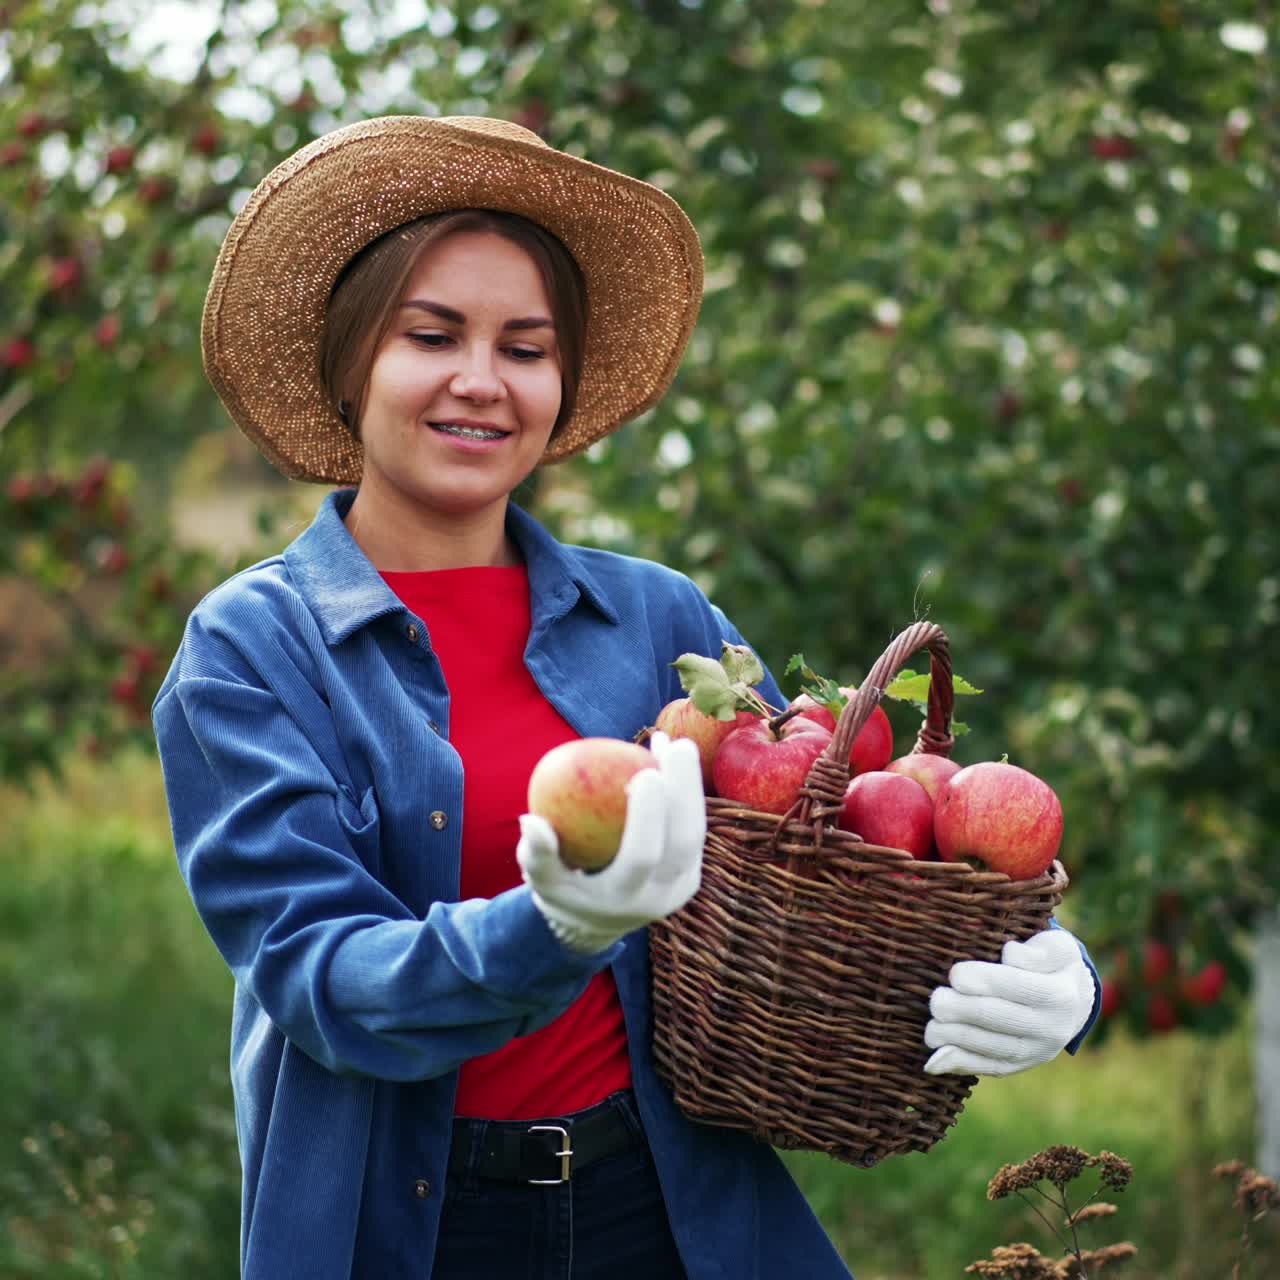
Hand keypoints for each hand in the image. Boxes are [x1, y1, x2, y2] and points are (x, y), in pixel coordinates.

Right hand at [517, 731, 705, 952]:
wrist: (595, 922)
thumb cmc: (562, 889)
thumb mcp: (542, 879)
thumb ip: (537, 854)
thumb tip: (532, 821)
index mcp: (623, 899)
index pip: (642, 857)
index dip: (649, 817)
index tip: (644, 773)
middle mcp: (660, 896)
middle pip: (685, 841)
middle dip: (686, 791)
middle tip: (678, 746)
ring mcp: (680, 887)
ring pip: (696, 832)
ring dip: (691, 785)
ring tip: (678, 744)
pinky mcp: (690, 874)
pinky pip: (692, 826)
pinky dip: (685, 791)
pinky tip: (670, 755)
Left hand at [922, 929, 1094, 1076]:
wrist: (1073, 1003)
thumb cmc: (1053, 964)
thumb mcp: (1057, 946)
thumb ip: (1037, 949)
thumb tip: (1010, 954)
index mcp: (1060, 993)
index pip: (1018, 986)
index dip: (985, 980)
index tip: (955, 975)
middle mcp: (1052, 1028)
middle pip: (1001, 1019)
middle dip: (964, 1010)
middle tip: (937, 1000)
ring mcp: (1037, 1051)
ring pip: (993, 1048)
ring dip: (958, 1039)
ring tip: (932, 1028)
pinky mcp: (1021, 1065)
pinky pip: (990, 1067)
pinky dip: (961, 1064)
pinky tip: (934, 1061)